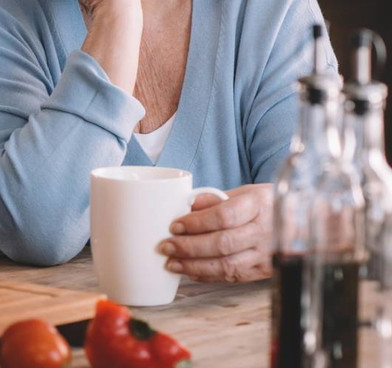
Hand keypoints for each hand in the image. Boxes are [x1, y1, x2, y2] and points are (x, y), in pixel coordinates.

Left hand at [158, 184, 272, 282]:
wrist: (302, 222)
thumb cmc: (266, 204)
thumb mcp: (245, 192)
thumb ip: (216, 198)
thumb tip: (186, 204)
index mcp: (258, 205)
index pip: (224, 216)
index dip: (197, 223)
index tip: (174, 225)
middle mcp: (265, 231)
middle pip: (223, 243)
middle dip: (189, 247)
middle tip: (166, 246)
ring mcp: (267, 254)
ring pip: (227, 265)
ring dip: (195, 266)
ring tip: (171, 263)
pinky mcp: (265, 271)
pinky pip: (234, 276)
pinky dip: (209, 276)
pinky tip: (191, 272)